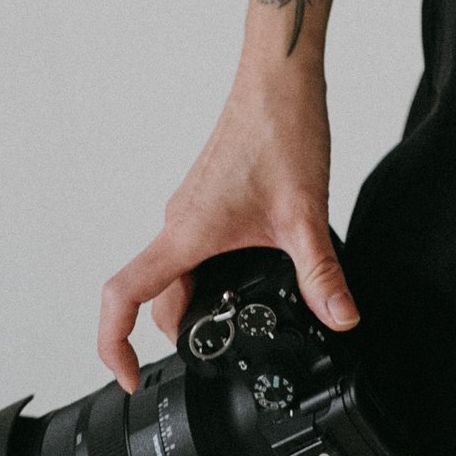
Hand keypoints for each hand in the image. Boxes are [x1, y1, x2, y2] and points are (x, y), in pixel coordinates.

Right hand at [98, 50, 356, 390]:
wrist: (281, 78)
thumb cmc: (282, 130)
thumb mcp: (305, 215)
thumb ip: (321, 274)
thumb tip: (341, 318)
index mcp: (186, 234)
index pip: (121, 298)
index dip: (114, 346)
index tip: (130, 377)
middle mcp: (178, 221)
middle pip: (155, 297)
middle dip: (182, 331)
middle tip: (221, 349)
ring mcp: (190, 208)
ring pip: (175, 271)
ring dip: (196, 299)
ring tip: (237, 315)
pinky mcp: (207, 196)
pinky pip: (191, 247)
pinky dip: (208, 271)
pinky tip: (248, 270)